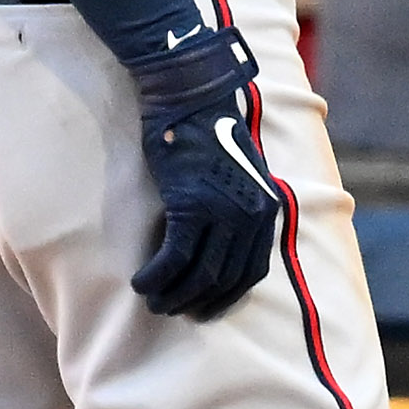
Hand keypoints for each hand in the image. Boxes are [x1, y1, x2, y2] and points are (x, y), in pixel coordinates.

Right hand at [125, 26, 283, 320]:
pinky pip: (174, 258)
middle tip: (171, 310)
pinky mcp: (192, 206)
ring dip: (173, 295)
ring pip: (199, 275)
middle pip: (225, 279)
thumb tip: (222, 247)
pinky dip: (156, 276)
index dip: (226, 297)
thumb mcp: (238, 175)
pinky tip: (142, 283)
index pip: (252, 272)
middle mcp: (252, 216)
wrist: (190, 97)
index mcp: (267, 210)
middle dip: (197, 302)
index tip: (204, 310)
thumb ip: (238, 208)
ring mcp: (224, 212)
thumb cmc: (207, 133)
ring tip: (153, 301)